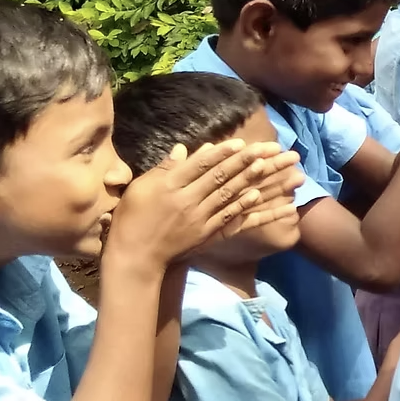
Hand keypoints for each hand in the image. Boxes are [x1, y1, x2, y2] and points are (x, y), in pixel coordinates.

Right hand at [109, 139, 304, 264]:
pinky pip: (228, 218)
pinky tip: (257, 195)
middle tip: (266, 149)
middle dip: (244, 161)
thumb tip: (183, 149)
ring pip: (227, 194)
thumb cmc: (132, 219)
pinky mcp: (205, 234)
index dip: (221, 153)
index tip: (240, 143)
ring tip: (267, 166)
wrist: (135, 257)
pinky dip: (243, 206)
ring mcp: (198, 218)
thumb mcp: (141, 188)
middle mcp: (187, 200)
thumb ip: (163, 169)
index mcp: (170, 186)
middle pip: (219, 176)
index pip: (200, 165)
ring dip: (248, 179)